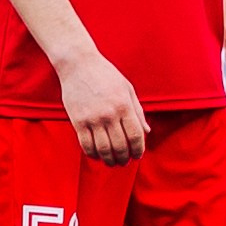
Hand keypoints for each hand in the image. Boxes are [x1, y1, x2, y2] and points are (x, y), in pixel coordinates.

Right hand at [57, 48, 149, 163]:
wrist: (78, 63)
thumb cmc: (105, 74)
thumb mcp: (127, 88)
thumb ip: (138, 111)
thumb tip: (147, 131)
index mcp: (124, 105)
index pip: (136, 136)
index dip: (138, 150)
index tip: (138, 155)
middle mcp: (109, 114)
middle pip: (120, 146)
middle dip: (124, 158)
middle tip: (124, 162)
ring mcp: (92, 118)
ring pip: (103, 149)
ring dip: (109, 160)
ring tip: (112, 162)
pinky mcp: (77, 121)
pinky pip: (86, 144)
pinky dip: (92, 154)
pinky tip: (97, 155)